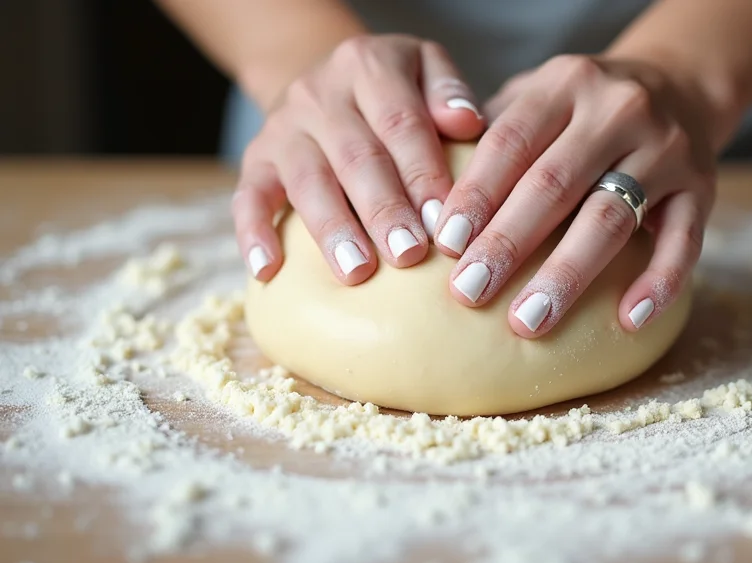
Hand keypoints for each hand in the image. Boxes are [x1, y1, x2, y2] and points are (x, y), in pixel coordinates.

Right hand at [233, 35, 484, 283]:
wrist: (325, 82)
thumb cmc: (393, 91)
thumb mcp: (424, 67)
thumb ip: (448, 91)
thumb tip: (467, 123)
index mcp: (367, 66)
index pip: (399, 120)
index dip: (421, 170)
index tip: (443, 219)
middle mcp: (319, 93)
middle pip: (355, 156)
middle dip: (383, 209)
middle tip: (408, 254)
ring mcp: (282, 128)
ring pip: (307, 181)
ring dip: (333, 229)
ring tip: (357, 271)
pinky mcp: (255, 160)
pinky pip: (247, 196)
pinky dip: (254, 234)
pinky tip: (267, 270)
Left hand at [434, 55, 715, 337]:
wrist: (681, 85)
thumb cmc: (584, 108)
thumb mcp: (540, 96)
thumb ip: (494, 133)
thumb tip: (428, 200)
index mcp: (567, 84)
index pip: (513, 140)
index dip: (478, 193)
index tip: (445, 242)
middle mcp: (619, 111)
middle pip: (555, 184)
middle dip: (508, 242)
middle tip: (469, 292)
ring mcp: (666, 150)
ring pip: (611, 217)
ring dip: (567, 274)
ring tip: (528, 321)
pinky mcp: (702, 188)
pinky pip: (683, 242)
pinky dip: (658, 282)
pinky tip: (628, 319)